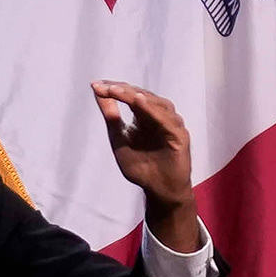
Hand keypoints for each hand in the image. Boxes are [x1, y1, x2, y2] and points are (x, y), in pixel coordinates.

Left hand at [92, 81, 202, 253]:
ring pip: (155, 103)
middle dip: (122, 90)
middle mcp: (159, 116)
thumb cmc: (141, 168)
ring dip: (136, 96)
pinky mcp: (179, 136)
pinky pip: (167, 119)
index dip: (114, 89)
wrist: (158, 191)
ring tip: (118, 91)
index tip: (96, 86)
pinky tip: (139, 102)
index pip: (130, 95)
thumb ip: (111, 117)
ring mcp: (171, 124)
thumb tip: (97, 92)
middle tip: (106, 87)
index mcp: (144, 116)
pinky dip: (153, 110)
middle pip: (142, 96)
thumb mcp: (119, 140)